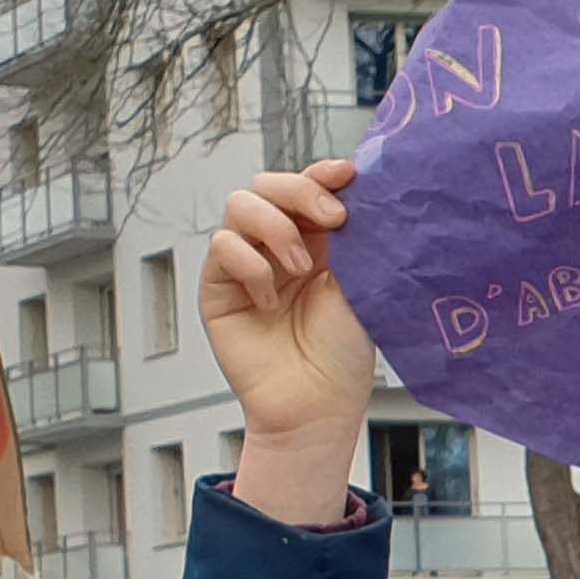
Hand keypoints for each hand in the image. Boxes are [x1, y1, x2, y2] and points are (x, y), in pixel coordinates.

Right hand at [201, 162, 372, 526]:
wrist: (317, 405)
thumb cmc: (343, 354)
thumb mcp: (360, 287)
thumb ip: (353, 240)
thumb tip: (358, 190)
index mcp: (319, 242)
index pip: (310, 188)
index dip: (323, 173)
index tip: (347, 174)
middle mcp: (280, 246)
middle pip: (269, 184)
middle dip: (299, 190)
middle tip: (331, 219)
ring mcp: (247, 263)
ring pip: (241, 205)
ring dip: (276, 229)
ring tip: (302, 269)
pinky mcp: (219, 286)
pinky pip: (223, 247)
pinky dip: (250, 266)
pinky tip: (271, 300)